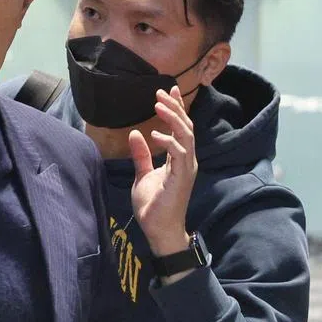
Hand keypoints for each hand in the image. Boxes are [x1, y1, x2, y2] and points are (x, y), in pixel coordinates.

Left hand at [129, 86, 198, 257]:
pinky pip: (180, 154)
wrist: (159, 230)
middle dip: (175, 107)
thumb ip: (141, 155)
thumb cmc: (154, 205)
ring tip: (159, 105)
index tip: (168, 91)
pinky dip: (169, 141)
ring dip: (173, 119)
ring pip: (186, 135)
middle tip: (161, 92)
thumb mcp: (143, 175)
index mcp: (179, 158)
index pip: (181, 128)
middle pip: (186, 127)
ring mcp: (186, 168)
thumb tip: (134, 134)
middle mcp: (187, 160)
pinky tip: (155, 134)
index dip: (176, 109)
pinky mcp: (182, 178)